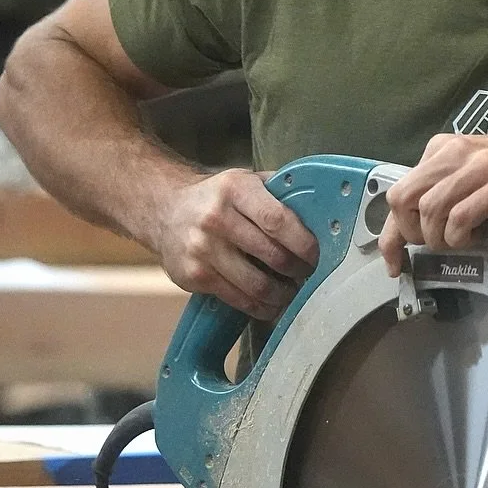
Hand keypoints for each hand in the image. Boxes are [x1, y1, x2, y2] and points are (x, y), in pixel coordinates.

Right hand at [153, 168, 318, 319]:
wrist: (164, 210)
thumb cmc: (218, 197)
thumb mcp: (247, 181)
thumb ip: (280, 192)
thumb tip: (323, 210)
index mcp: (235, 190)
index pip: (278, 221)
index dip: (304, 242)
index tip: (318, 253)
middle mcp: (215, 219)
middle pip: (272, 255)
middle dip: (299, 269)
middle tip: (312, 273)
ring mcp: (201, 250)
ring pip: (256, 284)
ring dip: (283, 293)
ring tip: (294, 290)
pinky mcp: (193, 276)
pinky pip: (237, 299)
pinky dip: (261, 306)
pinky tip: (272, 303)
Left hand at [379, 134, 487, 274]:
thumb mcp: (478, 168)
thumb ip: (448, 184)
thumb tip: (415, 223)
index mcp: (446, 147)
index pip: (400, 189)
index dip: (391, 233)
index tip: (394, 261)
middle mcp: (457, 152)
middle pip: (402, 198)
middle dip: (409, 234)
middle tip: (431, 248)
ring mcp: (480, 168)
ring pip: (428, 210)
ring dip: (438, 238)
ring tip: (459, 242)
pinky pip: (459, 218)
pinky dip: (460, 238)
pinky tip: (476, 238)